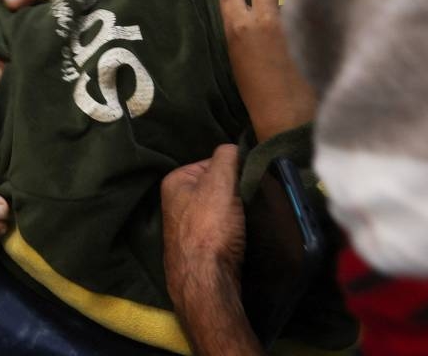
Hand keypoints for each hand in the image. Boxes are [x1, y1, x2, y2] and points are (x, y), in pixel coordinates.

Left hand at [161, 145, 245, 309]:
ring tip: (250, 218)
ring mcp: (185, 227)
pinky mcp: (198, 248)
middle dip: (234, 192)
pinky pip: (221, 230)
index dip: (233, 169)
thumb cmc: (209, 225)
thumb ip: (227, 157)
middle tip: (252, 199)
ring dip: (236, 212)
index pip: (212, 163)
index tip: (248, 181)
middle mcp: (175, 202)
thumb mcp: (220, 181)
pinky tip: (242, 236)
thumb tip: (234, 148)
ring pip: (220, 209)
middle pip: (216, 187)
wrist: (205, 279)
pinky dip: (233, 231)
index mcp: (175, 181)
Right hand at [220, 0, 317, 141]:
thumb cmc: (259, 96)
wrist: (287, 114)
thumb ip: (247, 34)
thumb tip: (259, 17)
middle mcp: (263, 18)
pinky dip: (312, 6)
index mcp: (237, 29)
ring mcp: (290, 21)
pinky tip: (319, 6)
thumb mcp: (240, 60)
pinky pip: (311, 7)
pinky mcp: (313, 27)